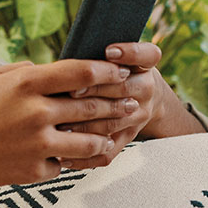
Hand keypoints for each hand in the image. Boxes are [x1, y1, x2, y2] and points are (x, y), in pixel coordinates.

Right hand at [0, 59, 138, 196]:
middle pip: (92, 105)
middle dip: (116, 102)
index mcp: (26, 84)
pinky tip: (77, 156)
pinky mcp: (34, 171)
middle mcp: (37, 113)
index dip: (107, 69)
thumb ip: (21, 72)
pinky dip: (68, 160)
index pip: (81, 71)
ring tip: (114, 132)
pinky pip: (64, 164)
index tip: (120, 69)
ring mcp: (38, 145)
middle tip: (132, 100)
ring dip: (105, 135)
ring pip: (89, 141)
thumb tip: (46, 70)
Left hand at [58, 42, 165, 169]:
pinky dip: (85, 157)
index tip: (109, 50)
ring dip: (86, 126)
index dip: (130, 52)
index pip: (146, 55)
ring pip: (113, 123)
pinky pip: (108, 152)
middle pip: (124, 89)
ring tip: (61, 126)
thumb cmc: (117, 70)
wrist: (143, 95)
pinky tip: (63, 155)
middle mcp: (146, 90)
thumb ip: (97, 53)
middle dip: (96, 90)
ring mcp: (138, 116)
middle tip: (72, 91)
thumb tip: (68, 57)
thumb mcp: (116, 55)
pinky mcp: (127, 138)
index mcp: (145, 65)